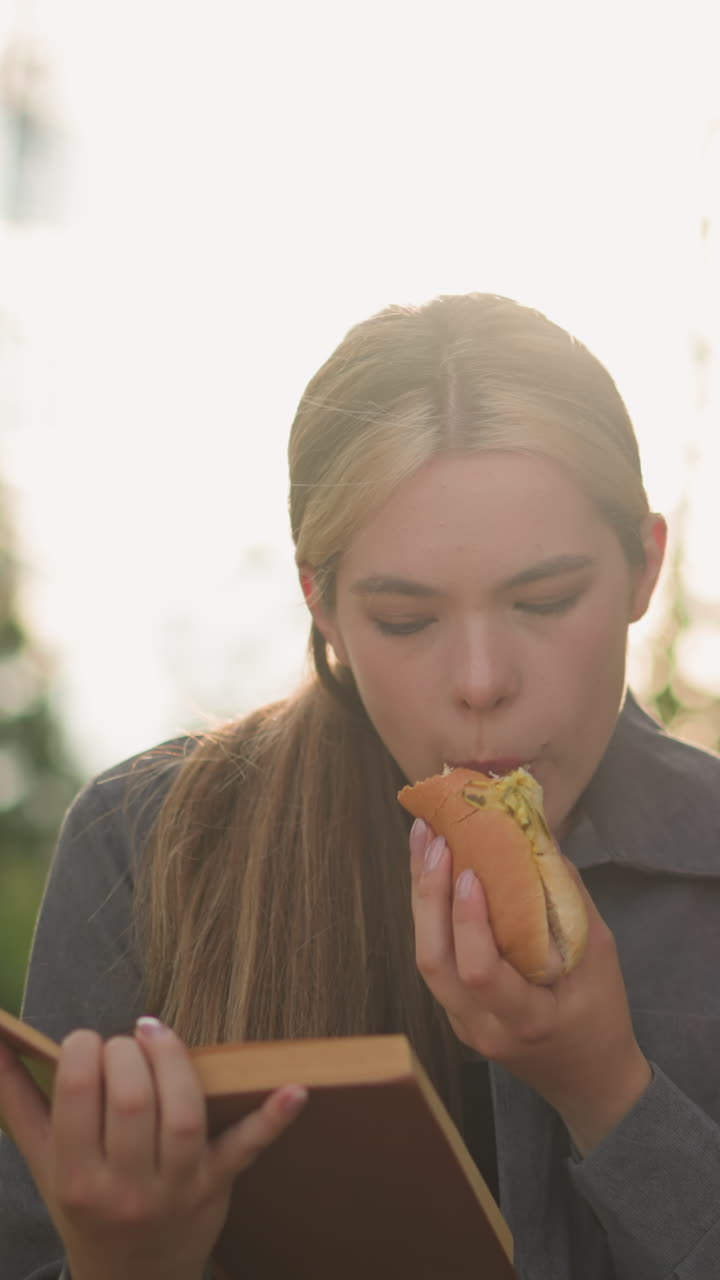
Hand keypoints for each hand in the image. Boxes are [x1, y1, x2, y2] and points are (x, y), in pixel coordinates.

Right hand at [0, 1019, 306, 1279]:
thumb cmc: (84, 1204)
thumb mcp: (45, 1160)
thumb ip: (16, 1098)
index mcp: (77, 1176)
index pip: (79, 1092)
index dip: (86, 1049)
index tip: (88, 1044)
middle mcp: (126, 1186)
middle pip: (133, 1098)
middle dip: (127, 1052)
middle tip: (125, 1045)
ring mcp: (177, 1187)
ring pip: (183, 1113)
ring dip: (175, 1061)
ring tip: (158, 1035)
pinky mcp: (218, 1185)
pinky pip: (247, 1149)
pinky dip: (273, 1119)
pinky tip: (297, 1090)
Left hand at [409, 819, 650, 1154]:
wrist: (589, 1081)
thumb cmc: (602, 1018)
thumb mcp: (602, 959)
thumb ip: (569, 902)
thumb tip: (538, 839)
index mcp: (526, 1020)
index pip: (480, 973)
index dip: (469, 922)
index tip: (470, 872)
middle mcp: (482, 1026)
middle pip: (434, 963)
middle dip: (429, 895)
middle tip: (434, 838)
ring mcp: (461, 1023)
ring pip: (426, 958)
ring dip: (422, 897)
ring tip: (424, 841)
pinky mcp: (454, 1011)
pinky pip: (434, 959)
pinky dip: (431, 914)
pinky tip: (432, 875)